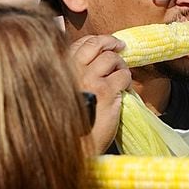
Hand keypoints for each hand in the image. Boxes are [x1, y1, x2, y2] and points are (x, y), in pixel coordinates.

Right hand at [69, 35, 131, 151]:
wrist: (75, 147)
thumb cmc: (70, 126)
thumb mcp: (65, 95)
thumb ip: (73, 78)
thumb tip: (92, 66)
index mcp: (61, 70)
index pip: (80, 44)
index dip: (97, 41)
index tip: (107, 44)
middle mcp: (73, 71)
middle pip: (96, 45)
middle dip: (111, 44)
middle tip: (120, 47)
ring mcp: (90, 80)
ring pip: (111, 58)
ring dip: (120, 64)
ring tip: (122, 75)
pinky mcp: (106, 92)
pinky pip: (123, 76)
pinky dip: (127, 79)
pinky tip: (124, 88)